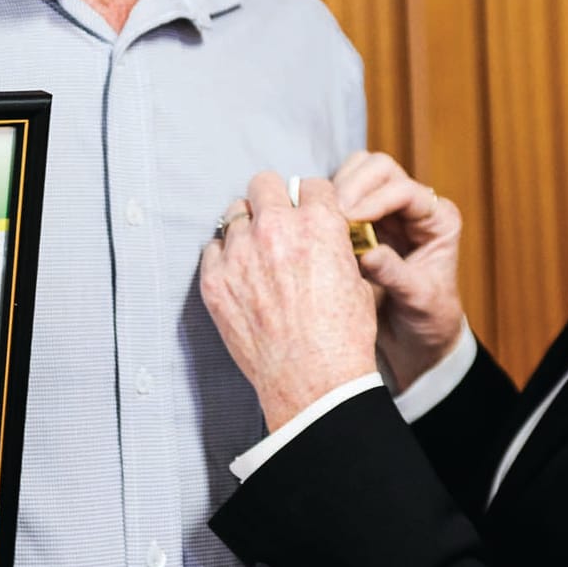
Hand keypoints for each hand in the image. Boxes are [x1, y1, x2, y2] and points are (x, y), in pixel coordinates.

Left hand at [200, 172, 378, 430]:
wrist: (314, 382)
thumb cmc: (342, 337)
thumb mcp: (355, 279)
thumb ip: (334, 245)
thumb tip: (324, 236)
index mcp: (318, 223)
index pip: (309, 184)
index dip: (312, 202)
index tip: (308, 215)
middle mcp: (276, 229)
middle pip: (264, 184)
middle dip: (273, 200)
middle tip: (278, 222)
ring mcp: (240, 254)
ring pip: (234, 214)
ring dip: (246, 228)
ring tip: (257, 253)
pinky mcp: (214, 280)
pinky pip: (212, 249)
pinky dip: (225, 257)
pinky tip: (240, 276)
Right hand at [335, 151, 464, 388]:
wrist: (416, 339)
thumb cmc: (427, 319)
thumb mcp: (419, 301)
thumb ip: (396, 276)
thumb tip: (368, 254)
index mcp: (438, 220)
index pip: (406, 190)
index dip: (375, 199)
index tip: (348, 218)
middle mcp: (414, 207)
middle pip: (380, 169)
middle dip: (352, 185)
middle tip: (330, 214)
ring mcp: (386, 209)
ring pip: (357, 172)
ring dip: (337, 189)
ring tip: (323, 219)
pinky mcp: (361, 218)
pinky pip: (340, 193)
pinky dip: (326, 202)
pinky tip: (317, 225)